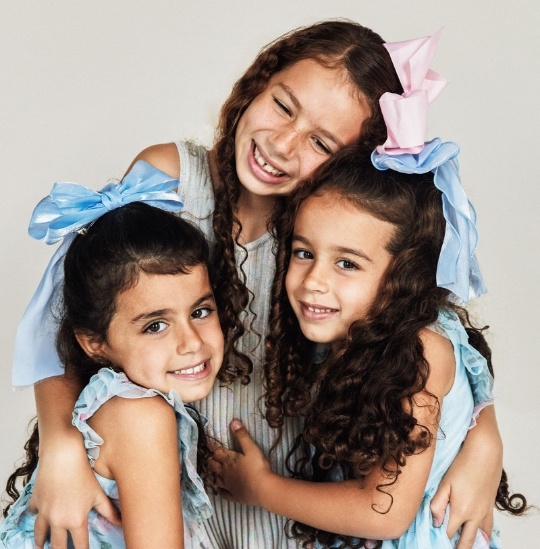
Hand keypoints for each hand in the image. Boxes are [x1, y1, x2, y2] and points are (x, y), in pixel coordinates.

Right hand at [29, 440, 120, 548]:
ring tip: (41, 545)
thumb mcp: (98, 493)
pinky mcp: (36, 501)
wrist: (62, 456)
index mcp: (76, 521)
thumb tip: (121, 523)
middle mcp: (58, 521)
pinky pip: (34, 512)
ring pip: (40, 534)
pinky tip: (38, 515)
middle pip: (57, 545)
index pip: (80, 546)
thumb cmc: (83, 473)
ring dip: (41, 541)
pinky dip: (36, 515)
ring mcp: (44, 512)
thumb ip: (109, 511)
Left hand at [212, 419, 272, 506]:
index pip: (217, 452)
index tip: (208, 444)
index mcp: (229, 460)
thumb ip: (242, 435)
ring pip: (217, 479)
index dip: (213, 447)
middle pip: (214, 466)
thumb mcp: (251, 448)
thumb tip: (233, 421)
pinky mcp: (234, 496)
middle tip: (210, 458)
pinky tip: (219, 489)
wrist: (264, 490)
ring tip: (213, 472)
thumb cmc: (258, 467)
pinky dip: (220, 491)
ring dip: (214, 475)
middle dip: (211, 460)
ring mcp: (229, 486)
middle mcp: (226, 473)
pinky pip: (223, 494)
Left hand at [430, 408, 501, 548]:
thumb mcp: (445, 482)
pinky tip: (479, 538)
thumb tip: (435, 522)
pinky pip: (488, 528)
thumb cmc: (463, 464)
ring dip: (470, 544)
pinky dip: (483, 536)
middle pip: (466, 541)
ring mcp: (485, 512)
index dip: (439, 539)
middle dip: (456, 547)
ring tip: (460, 546)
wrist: (485, 453)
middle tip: (445, 547)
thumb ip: (438, 503)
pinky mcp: (490, 507)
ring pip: (479, 537)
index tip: (431, 540)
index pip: (448, 533)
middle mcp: (475, 515)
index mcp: (460, 510)